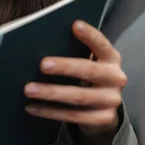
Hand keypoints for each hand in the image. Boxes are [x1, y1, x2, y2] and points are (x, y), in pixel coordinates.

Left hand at [24, 20, 126, 138]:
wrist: (103, 108)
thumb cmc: (86, 75)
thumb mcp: (86, 61)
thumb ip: (72, 50)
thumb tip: (38, 42)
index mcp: (111, 58)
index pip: (102, 44)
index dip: (90, 35)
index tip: (75, 24)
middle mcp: (116, 78)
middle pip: (90, 71)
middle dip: (65, 67)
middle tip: (42, 64)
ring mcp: (111, 100)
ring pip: (79, 97)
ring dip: (52, 93)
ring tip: (29, 89)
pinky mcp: (103, 119)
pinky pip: (73, 116)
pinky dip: (50, 112)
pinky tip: (31, 107)